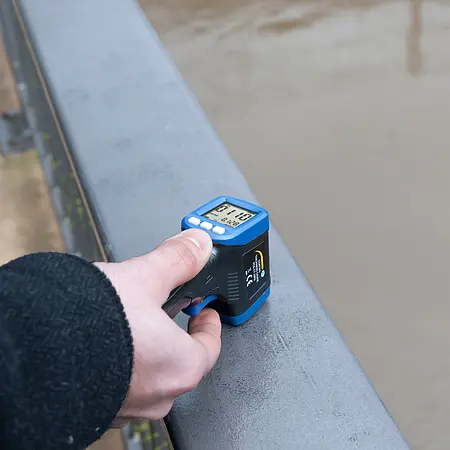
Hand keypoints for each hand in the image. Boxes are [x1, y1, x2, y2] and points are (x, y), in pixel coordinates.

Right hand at [95, 229, 221, 423]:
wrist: (33, 352)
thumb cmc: (93, 325)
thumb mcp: (144, 278)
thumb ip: (177, 259)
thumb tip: (197, 244)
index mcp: (180, 366)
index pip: (209, 346)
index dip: (209, 324)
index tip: (204, 312)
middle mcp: (157, 395)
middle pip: (180, 360)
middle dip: (175, 334)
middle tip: (170, 313)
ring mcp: (127, 405)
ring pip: (148, 372)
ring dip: (146, 349)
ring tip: (133, 322)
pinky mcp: (98, 405)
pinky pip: (120, 383)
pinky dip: (120, 363)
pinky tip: (104, 343)